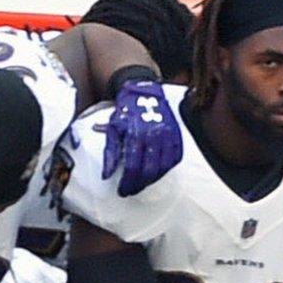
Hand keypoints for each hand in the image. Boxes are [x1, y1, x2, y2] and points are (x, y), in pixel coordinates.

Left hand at [101, 78, 182, 196]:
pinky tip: (156, 173)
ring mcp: (168, 136)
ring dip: (151, 180)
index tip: (122, 191)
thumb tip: (106, 175)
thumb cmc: (127, 111)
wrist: (145, 91)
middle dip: (139, 184)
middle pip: (148, 170)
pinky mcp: (177, 135)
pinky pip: (174, 159)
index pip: (133, 167)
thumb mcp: (114, 128)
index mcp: (136, 135)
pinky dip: (165, 169)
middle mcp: (154, 136)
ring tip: (142, 184)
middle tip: (131, 191)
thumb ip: (110, 153)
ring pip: (163, 167)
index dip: (127, 183)